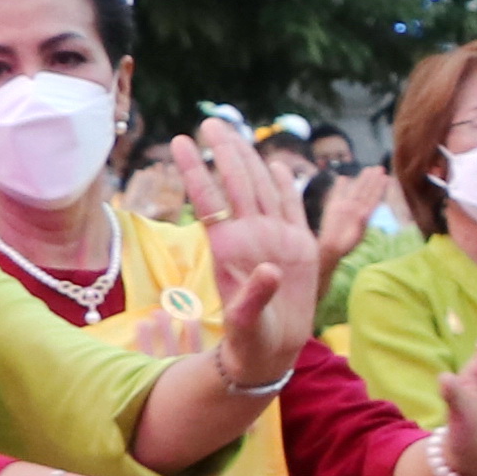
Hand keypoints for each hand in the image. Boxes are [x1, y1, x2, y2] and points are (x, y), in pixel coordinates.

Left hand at [173, 134, 324, 383]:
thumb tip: (267, 270)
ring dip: (247, 160)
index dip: (195, 170)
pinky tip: (278, 166)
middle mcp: (251, 237)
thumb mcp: (247, 326)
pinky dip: (287, 187)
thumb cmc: (252, 343)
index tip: (179, 142)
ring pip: (260, 189)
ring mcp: (275, 240)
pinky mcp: (298, 248)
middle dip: (223, 151)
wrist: (272, 354)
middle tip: (210, 121)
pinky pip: (292, 209)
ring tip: (232, 133)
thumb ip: (253, 297)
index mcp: (232, 249)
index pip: (210, 200)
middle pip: (235, 184)